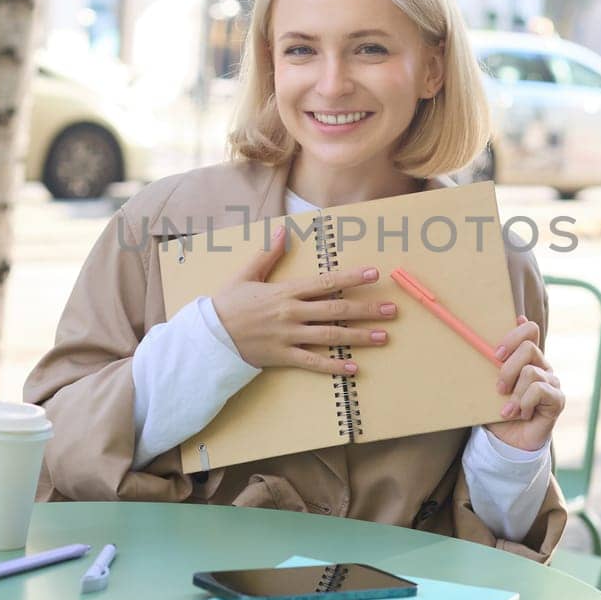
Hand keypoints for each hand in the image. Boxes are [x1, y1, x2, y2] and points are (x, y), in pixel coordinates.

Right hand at [210, 224, 398, 376]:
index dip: (351, 278)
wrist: (209, 336)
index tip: (374, 274)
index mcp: (285, 291)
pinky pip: (313, 362)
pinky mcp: (283, 356)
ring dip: (359, 336)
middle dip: (366, 309)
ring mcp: (289, 336)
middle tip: (391, 309)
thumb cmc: (228, 304)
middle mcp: (291, 313)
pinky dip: (333, 366)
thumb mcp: (247, 275)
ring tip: (382, 337)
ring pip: (330, 335)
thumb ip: (268, 254)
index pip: (325, 282)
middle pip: (336, 309)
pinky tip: (353, 368)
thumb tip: (282, 231)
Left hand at [483, 315, 564, 452]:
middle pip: (529, 347)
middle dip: (507, 368)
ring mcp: (552, 382)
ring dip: (514, 394)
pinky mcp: (557, 399)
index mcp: (526, 359)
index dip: (514, 334)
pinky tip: (521, 414)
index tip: (496, 352)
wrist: (508, 442)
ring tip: (508, 410)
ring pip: (531, 372)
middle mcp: (542, 366)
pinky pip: (539, 390)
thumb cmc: (496, 412)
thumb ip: (487, 368)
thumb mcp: (487, 388)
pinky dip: (524, 403)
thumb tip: (483, 350)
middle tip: (498, 388)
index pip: (529, 330)